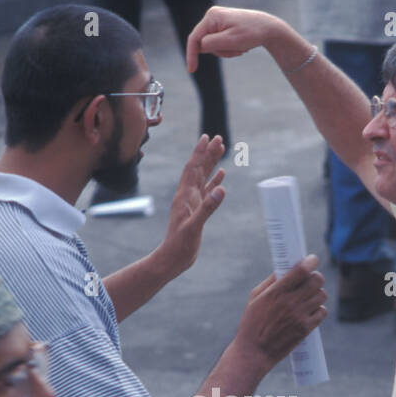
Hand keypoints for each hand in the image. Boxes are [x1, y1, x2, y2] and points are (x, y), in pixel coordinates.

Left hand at [158, 135, 225, 277]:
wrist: (173, 259)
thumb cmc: (180, 245)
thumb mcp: (194, 227)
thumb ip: (208, 207)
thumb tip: (222, 188)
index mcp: (185, 196)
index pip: (193, 169)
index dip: (200, 152)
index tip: (207, 137)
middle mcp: (187, 196)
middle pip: (199, 169)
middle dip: (208, 153)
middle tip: (219, 138)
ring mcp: (192, 202)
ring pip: (204, 177)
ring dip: (212, 163)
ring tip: (221, 149)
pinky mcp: (198, 210)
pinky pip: (207, 190)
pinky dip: (214, 181)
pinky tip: (221, 175)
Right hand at [186, 6, 280, 72]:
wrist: (268, 28)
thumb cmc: (251, 33)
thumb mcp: (231, 41)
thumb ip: (212, 43)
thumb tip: (199, 46)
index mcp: (212, 17)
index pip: (194, 38)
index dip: (191, 55)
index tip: (191, 70)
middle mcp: (212, 16)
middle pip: (204, 43)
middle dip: (220, 51)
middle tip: (238, 50)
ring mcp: (217, 21)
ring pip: (213, 45)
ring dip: (226, 51)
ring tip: (241, 47)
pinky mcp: (223, 26)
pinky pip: (219, 43)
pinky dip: (229, 48)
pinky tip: (241, 45)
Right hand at [235, 256, 326, 368]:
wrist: (254, 352)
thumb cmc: (252, 324)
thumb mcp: (255, 298)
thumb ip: (271, 282)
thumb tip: (286, 269)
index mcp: (276, 292)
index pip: (301, 270)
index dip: (310, 262)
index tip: (312, 259)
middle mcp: (290, 302)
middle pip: (316, 280)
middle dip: (316, 277)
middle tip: (312, 279)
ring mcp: (300, 316)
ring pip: (321, 295)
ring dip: (318, 293)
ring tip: (310, 297)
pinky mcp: (305, 329)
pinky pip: (322, 312)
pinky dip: (319, 309)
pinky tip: (311, 310)